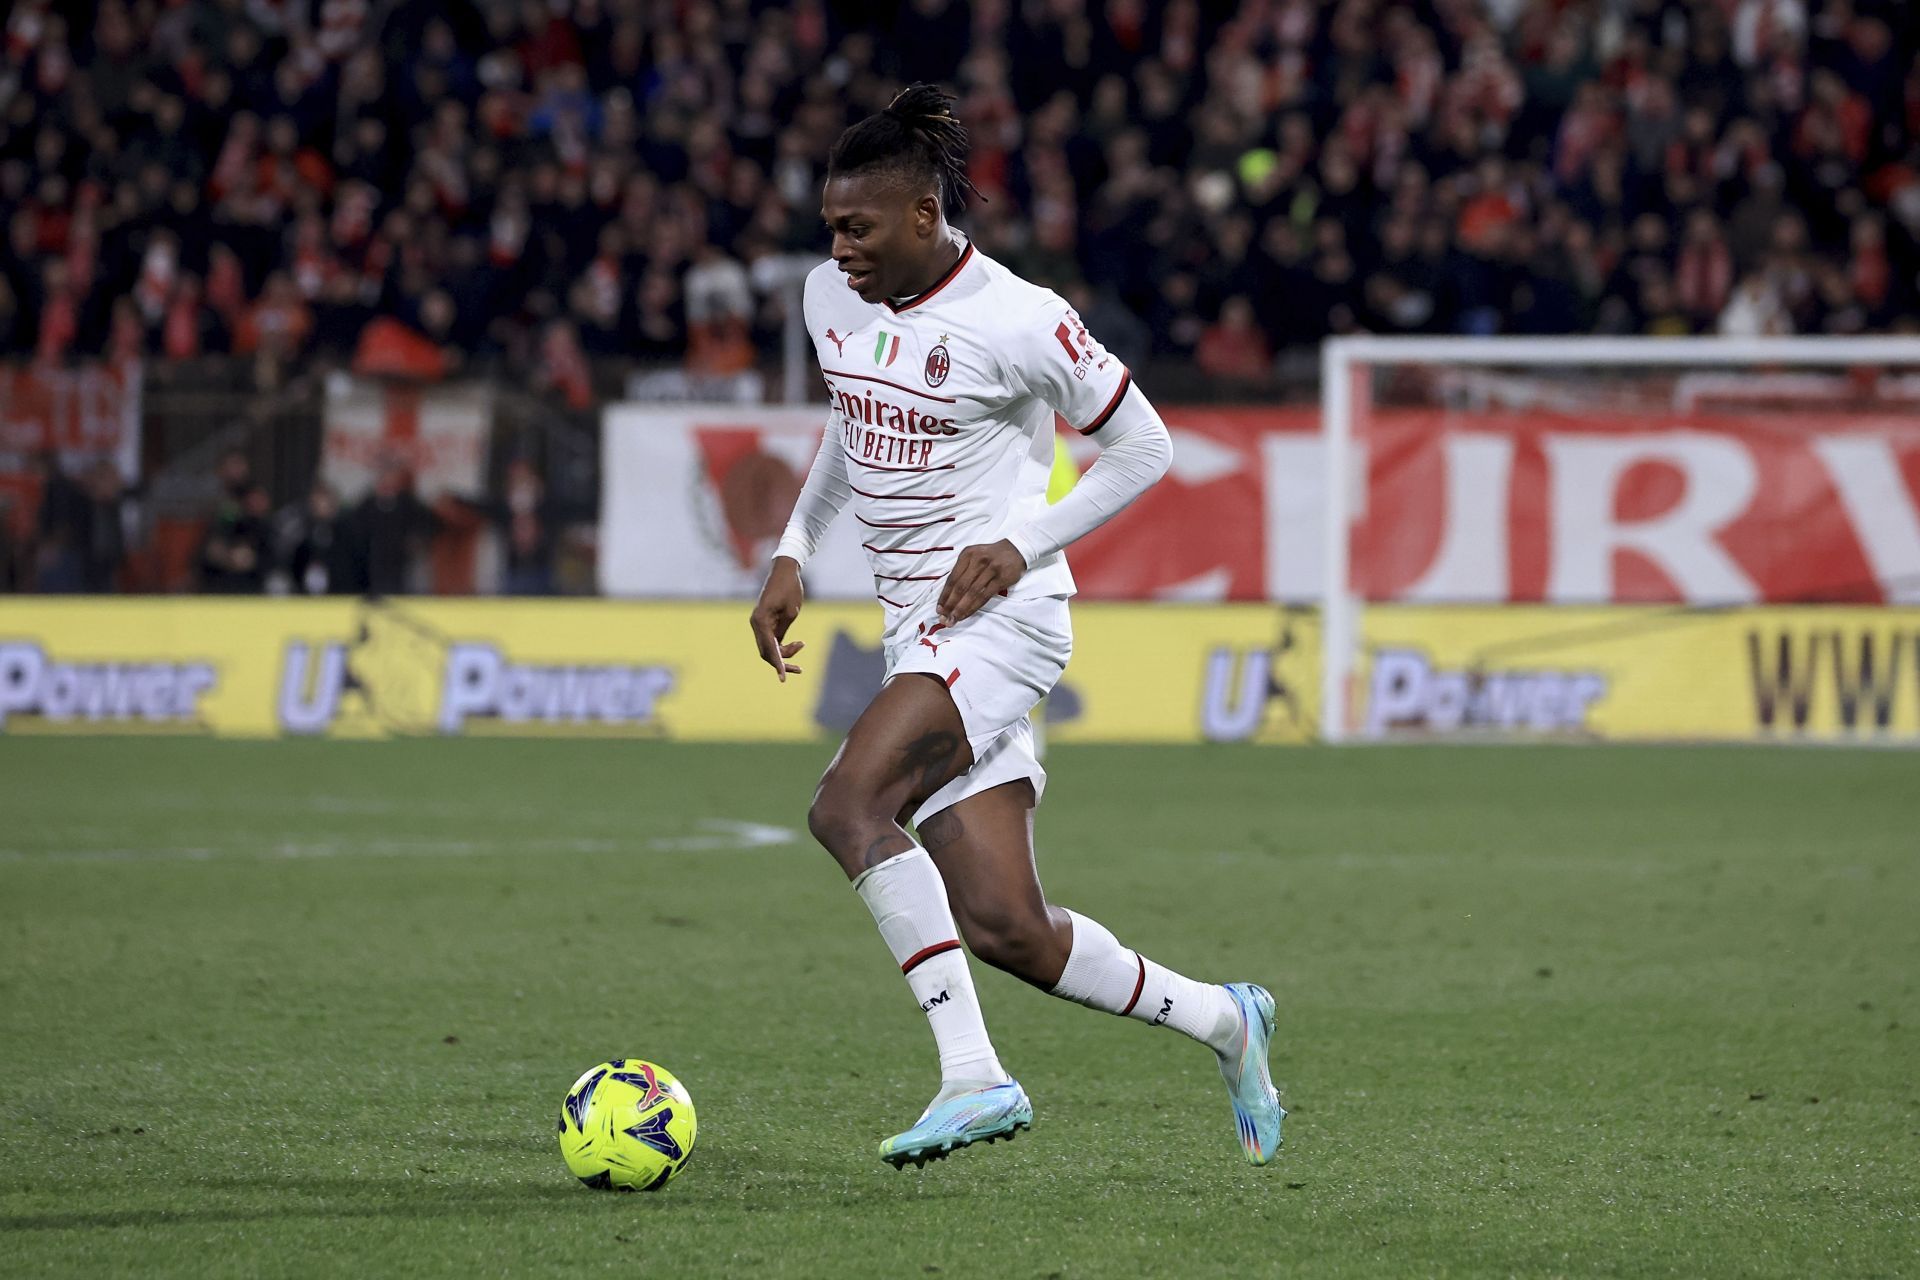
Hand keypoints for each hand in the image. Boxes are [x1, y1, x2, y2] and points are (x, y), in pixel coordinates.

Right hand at [749, 556, 806, 681]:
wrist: (785, 570)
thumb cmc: (790, 588)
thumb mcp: (791, 612)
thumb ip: (782, 632)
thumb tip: (778, 648)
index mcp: (760, 621)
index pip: (768, 648)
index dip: (777, 664)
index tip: (783, 678)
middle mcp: (756, 623)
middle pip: (766, 652)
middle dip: (782, 662)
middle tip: (799, 669)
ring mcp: (759, 624)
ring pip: (769, 648)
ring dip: (784, 654)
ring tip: (801, 646)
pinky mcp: (765, 623)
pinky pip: (772, 641)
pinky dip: (783, 646)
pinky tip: (797, 644)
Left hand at [938, 540, 1026, 624]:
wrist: (1016, 550)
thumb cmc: (991, 556)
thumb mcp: (974, 556)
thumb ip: (962, 570)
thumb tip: (948, 595)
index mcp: (967, 555)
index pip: (952, 578)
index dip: (944, 595)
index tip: (939, 608)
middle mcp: (977, 560)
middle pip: (960, 586)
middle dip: (950, 604)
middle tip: (943, 618)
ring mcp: (990, 570)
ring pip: (971, 593)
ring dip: (961, 609)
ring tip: (953, 620)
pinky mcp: (1001, 579)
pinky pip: (984, 596)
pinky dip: (974, 607)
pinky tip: (966, 615)